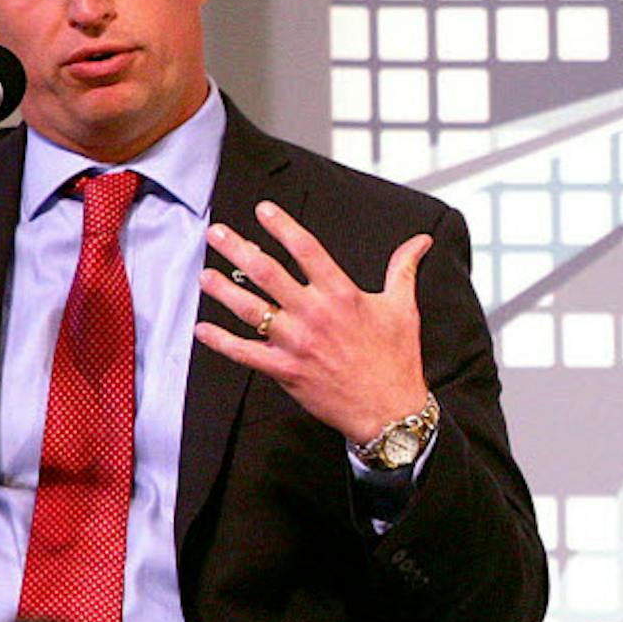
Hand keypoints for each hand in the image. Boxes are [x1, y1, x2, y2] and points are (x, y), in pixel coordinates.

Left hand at [194, 200, 431, 443]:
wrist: (390, 411)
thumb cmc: (397, 361)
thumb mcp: (404, 308)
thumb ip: (404, 269)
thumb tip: (420, 242)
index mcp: (342, 294)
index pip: (305, 249)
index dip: (281, 225)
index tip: (263, 210)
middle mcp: (315, 314)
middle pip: (266, 272)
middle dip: (237, 249)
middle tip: (217, 233)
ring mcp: (297, 343)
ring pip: (250, 309)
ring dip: (222, 290)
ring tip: (205, 276)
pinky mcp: (286, 370)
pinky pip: (245, 354)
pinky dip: (221, 342)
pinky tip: (203, 330)